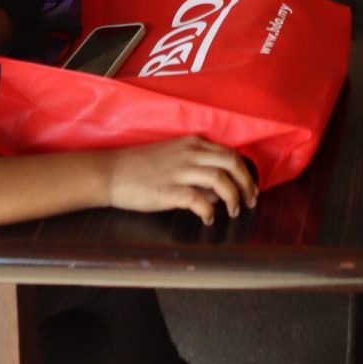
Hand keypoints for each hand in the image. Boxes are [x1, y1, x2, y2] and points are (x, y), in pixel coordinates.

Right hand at [106, 135, 257, 223]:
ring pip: (220, 179)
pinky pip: (199, 199)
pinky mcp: (169, 190)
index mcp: (193, 143)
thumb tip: (217, 188)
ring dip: (233, 197)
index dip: (245, 172)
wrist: (112, 172)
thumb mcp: (173, 157)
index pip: (230, 153)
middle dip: (246, 183)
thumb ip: (197, 166)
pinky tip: (208, 219)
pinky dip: (209, 211)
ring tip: (234, 211)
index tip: (250, 188)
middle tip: (250, 201)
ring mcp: (180, 171)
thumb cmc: (141, 166)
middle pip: (232, 162)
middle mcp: (190, 153)